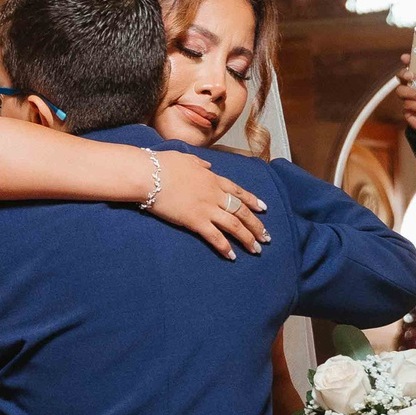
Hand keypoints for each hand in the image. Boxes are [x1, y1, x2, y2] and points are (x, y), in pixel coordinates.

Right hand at [150, 151, 268, 257]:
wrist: (149, 174)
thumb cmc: (163, 164)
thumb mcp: (186, 158)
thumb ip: (200, 163)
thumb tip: (208, 165)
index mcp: (212, 179)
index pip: (238, 191)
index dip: (252, 200)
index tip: (263, 208)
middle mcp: (214, 194)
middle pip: (241, 211)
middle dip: (256, 225)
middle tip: (266, 237)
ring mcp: (206, 208)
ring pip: (234, 225)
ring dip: (247, 238)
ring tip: (256, 249)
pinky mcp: (195, 221)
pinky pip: (215, 237)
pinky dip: (225, 247)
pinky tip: (233, 256)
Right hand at [393, 56, 415, 134]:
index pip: (415, 66)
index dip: (409, 60)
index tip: (406, 57)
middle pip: (401, 76)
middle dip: (404, 74)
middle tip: (412, 76)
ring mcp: (410, 97)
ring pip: (401, 90)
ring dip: (410, 92)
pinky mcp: (408, 109)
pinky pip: (405, 104)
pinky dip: (414, 106)